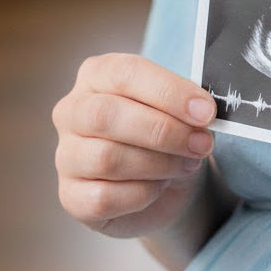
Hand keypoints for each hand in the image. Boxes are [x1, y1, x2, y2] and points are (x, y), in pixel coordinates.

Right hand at [53, 53, 217, 238]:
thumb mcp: (181, 112)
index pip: (126, 73)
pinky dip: (143, 194)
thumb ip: (187, 105)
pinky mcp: (71, 196)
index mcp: (98, 75)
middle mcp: (73, 111)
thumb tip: (201, 110)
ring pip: (107, 158)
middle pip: (107, 115)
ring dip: (159, 164)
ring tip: (187, 164)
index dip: (169, 92)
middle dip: (163, 131)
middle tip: (201, 143)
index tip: (205, 111)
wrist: (165, 186)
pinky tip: (159, 186)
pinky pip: (104, 196)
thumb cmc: (168, 137)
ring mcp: (66, 155)